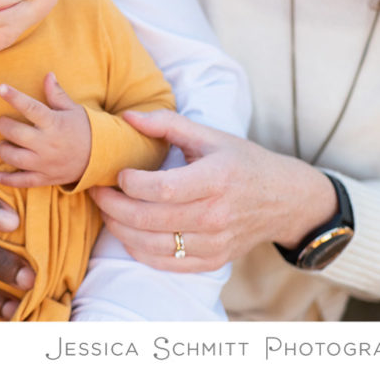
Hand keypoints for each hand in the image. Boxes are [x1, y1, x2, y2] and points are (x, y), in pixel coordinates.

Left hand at [0, 72, 90, 186]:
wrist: (101, 157)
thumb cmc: (84, 129)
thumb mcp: (73, 110)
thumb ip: (57, 94)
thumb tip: (48, 74)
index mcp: (54, 123)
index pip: (30, 107)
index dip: (14, 97)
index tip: (0, 88)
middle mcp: (47, 143)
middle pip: (16, 134)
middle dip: (3, 126)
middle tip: (2, 122)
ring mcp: (45, 162)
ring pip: (15, 158)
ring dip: (3, 150)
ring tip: (4, 143)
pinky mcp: (45, 178)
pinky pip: (23, 181)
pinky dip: (8, 180)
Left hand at [87, 109, 337, 271]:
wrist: (284, 200)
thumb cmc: (242, 162)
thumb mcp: (210, 136)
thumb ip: (166, 123)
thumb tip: (126, 116)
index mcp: (217, 179)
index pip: (163, 189)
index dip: (131, 183)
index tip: (117, 173)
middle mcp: (216, 215)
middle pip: (150, 219)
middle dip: (112, 206)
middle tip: (96, 191)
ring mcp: (214, 242)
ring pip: (152, 245)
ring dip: (118, 229)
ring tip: (105, 209)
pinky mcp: (212, 261)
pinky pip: (164, 263)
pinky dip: (137, 250)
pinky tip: (125, 231)